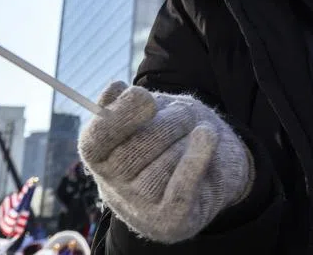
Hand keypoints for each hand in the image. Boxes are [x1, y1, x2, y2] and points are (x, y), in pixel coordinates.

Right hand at [78, 82, 253, 242]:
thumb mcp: (154, 111)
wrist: (218, 168)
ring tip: (195, 137)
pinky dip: (196, 159)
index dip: (117, 117)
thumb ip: (131, 103)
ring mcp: (140, 208)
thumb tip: (113, 90)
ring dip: (187, 140)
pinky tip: (205, 136)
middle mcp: (113, 187)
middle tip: (184, 113)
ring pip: (164, 164)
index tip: (144, 96)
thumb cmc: (177, 135)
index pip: (93, 141)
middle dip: (168, 122)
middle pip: (135, 148)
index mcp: (101, 158)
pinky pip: (181, 188)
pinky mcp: (168, 222)